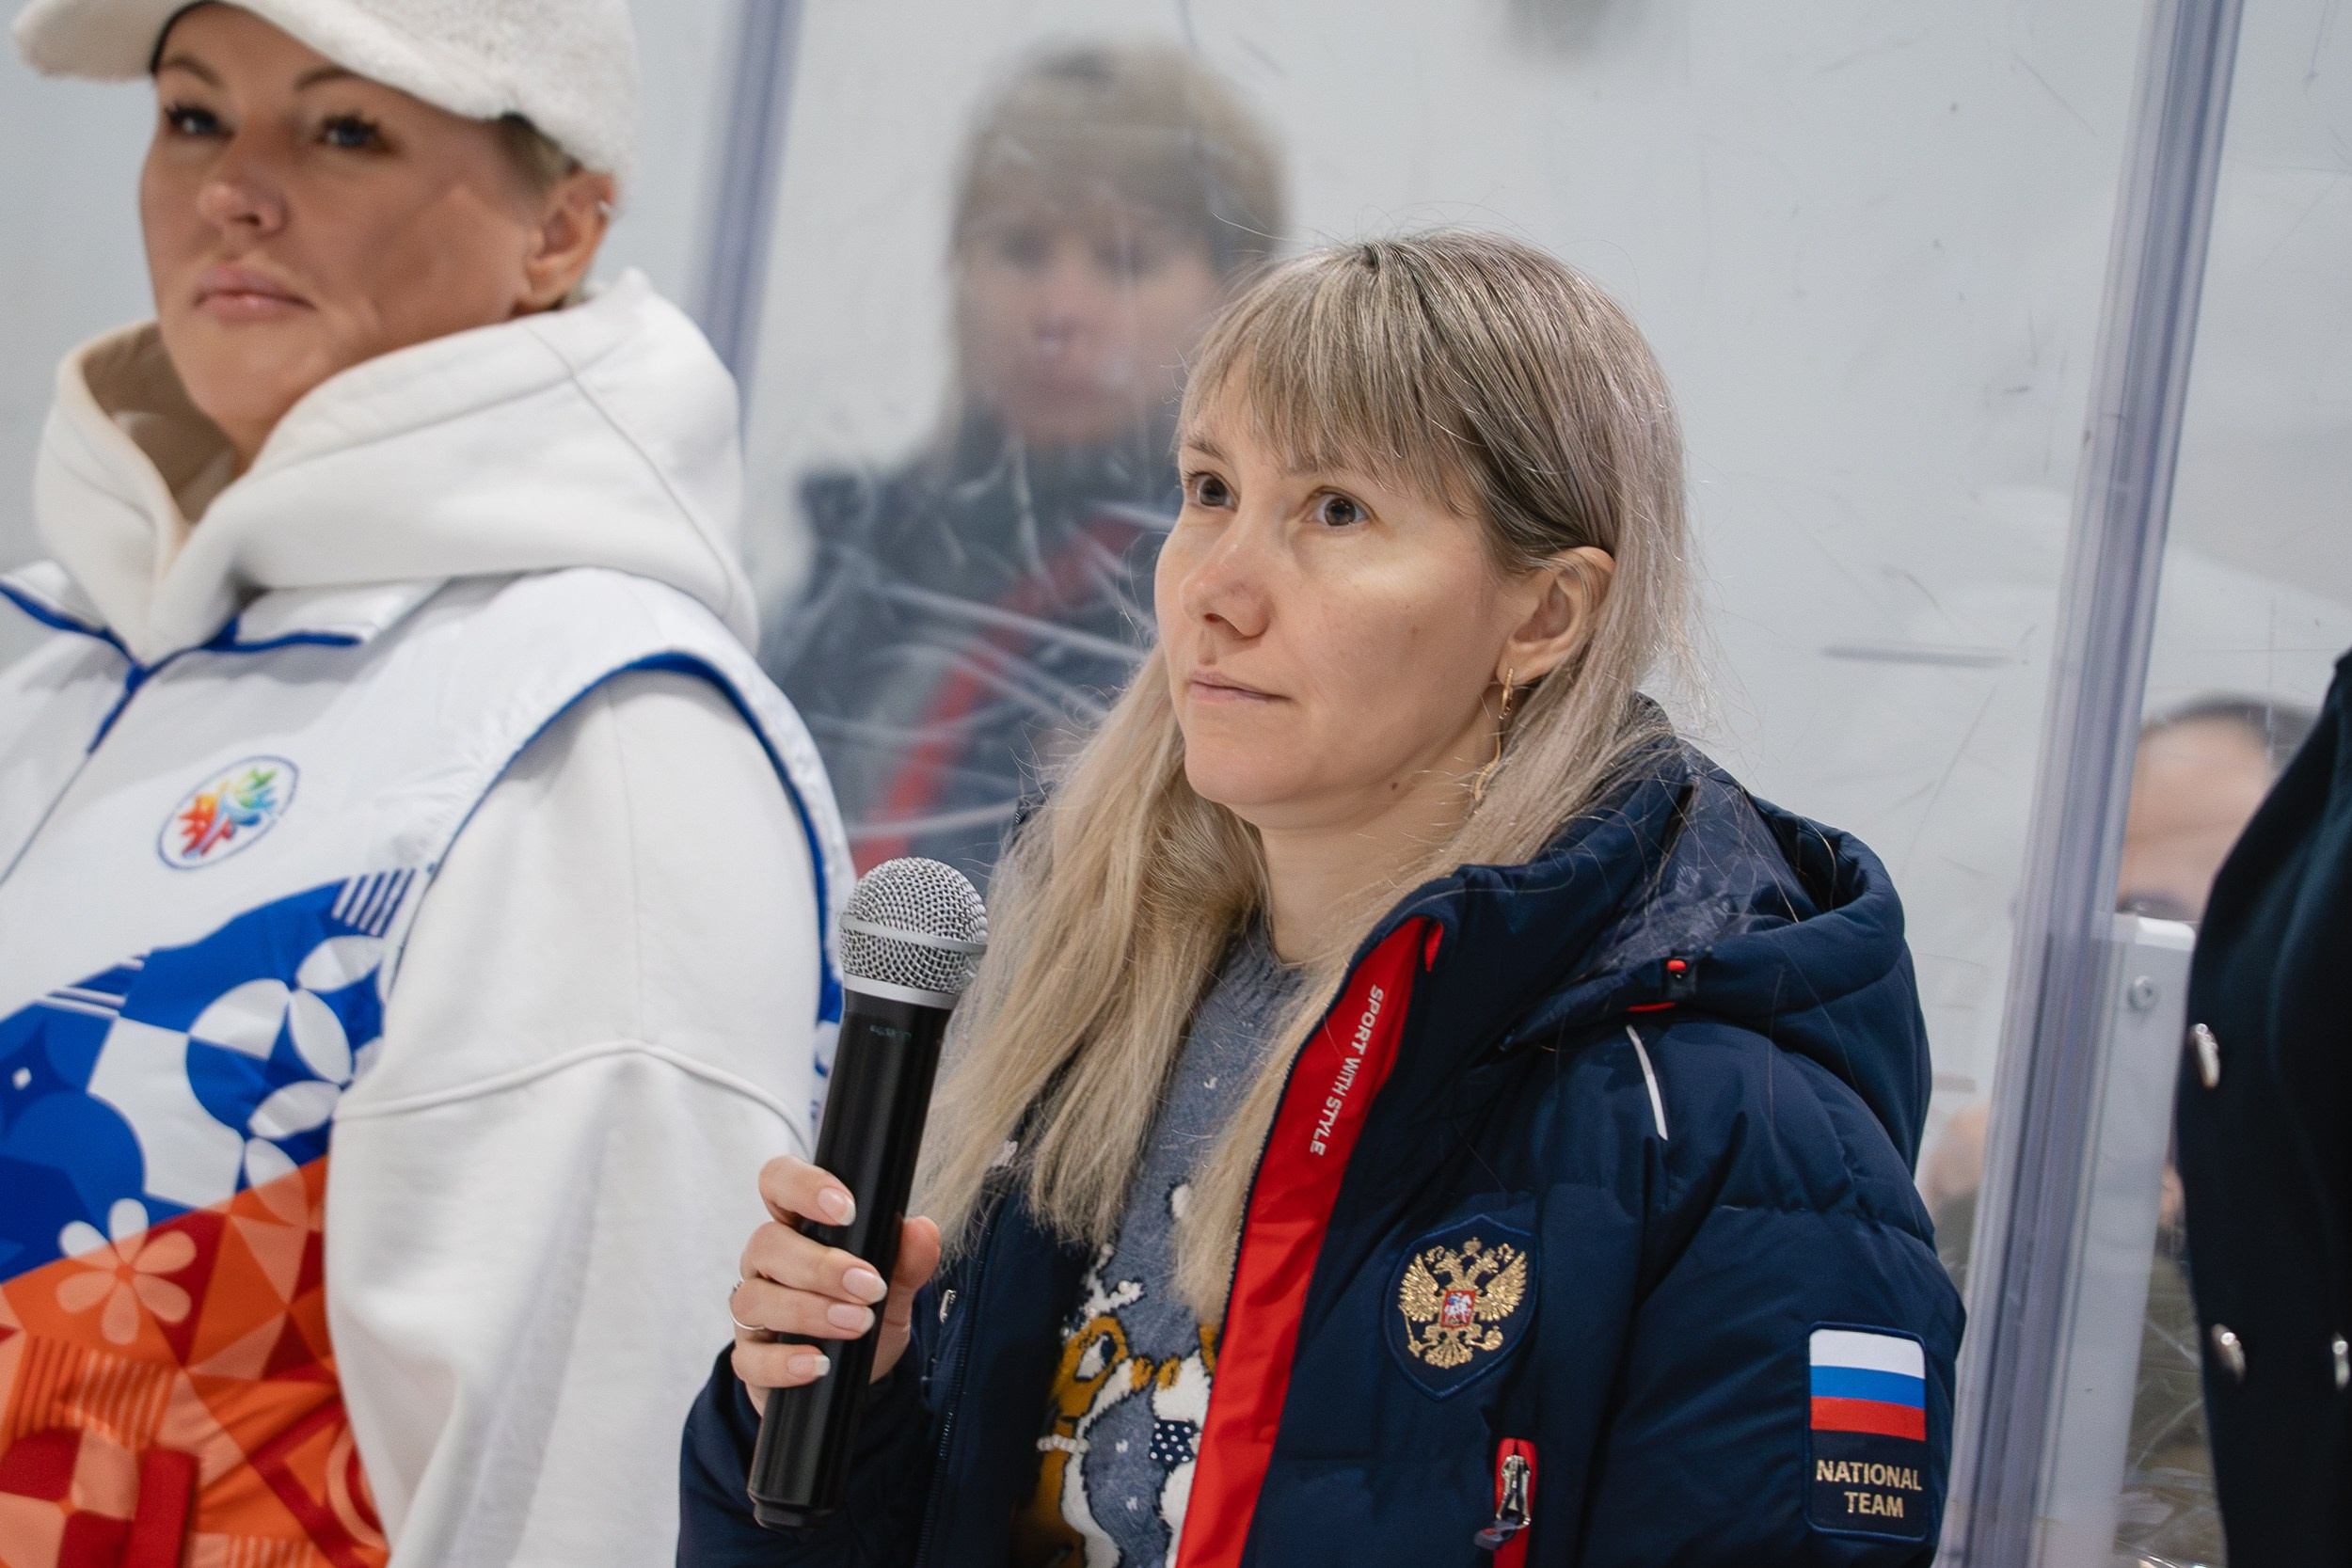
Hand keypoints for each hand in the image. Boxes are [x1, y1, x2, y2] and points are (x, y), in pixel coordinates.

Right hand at [729, 1156, 942, 1414]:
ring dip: (809, 1312)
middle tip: (869, 1286)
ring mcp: (753, 1310)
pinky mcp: (750, 1358)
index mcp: (797, 1228)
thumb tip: (923, 1231)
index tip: (847, 1210)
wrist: (852, 1377)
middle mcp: (767, 1263)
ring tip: (857, 1324)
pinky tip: (818, 1365)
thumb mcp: (894, 1288)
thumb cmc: (864, 1314)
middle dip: (821, 1265)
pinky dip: (785, 1362)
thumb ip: (907, 1260)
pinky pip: (751, 1359)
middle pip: (767, 1243)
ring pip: (754, 1299)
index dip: (803, 1186)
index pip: (778, 1183)